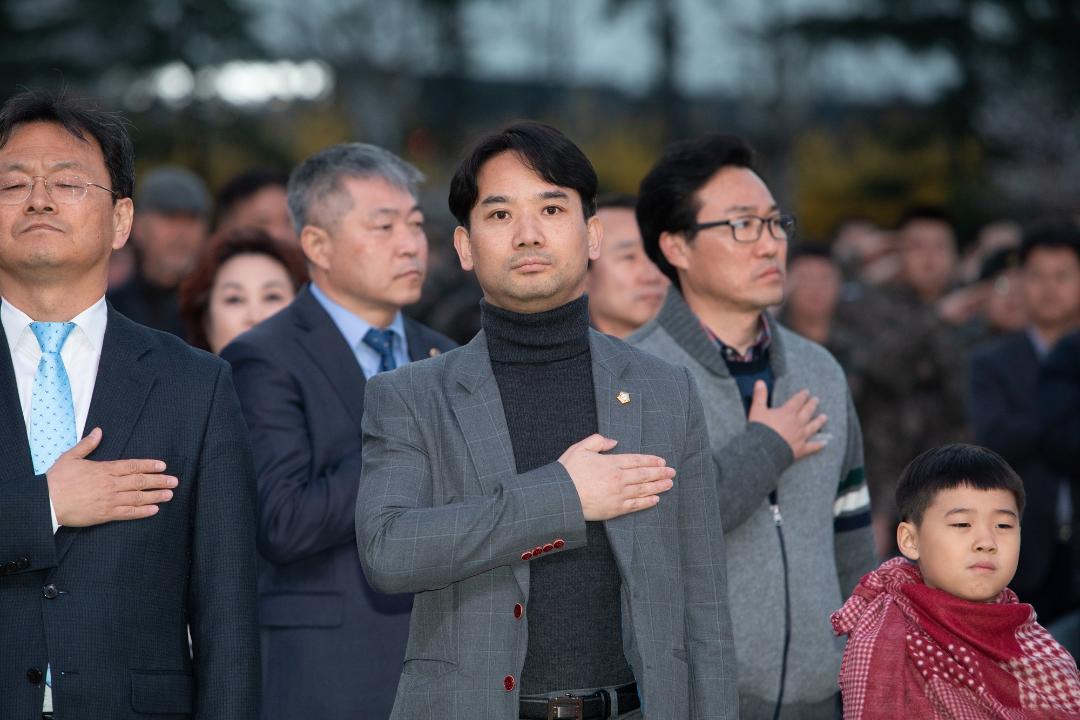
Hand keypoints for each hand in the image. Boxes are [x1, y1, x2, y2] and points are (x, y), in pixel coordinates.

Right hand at [46, 428, 177, 526]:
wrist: (46, 503)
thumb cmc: (56, 480)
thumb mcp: (70, 457)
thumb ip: (87, 445)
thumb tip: (98, 431)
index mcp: (104, 469)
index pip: (132, 465)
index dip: (149, 465)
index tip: (162, 466)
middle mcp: (110, 484)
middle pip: (139, 481)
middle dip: (159, 481)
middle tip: (174, 481)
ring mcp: (109, 500)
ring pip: (137, 497)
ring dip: (155, 495)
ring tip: (169, 494)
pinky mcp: (105, 515)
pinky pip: (128, 513)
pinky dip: (142, 512)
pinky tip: (154, 510)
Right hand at [558, 434, 674, 520]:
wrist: (560, 496)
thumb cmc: (568, 472)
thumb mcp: (580, 448)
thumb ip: (598, 441)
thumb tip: (614, 441)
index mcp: (611, 462)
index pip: (637, 460)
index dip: (651, 460)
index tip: (662, 461)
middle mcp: (618, 478)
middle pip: (644, 474)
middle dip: (660, 473)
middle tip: (672, 472)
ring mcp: (618, 494)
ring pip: (643, 489)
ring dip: (658, 486)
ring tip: (669, 483)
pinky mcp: (615, 509)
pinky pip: (636, 505)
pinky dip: (647, 502)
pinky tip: (656, 499)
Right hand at [748, 381, 826, 459]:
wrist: (765, 450)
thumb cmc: (760, 429)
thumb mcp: (757, 410)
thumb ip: (760, 396)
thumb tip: (760, 381)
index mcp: (787, 412)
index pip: (797, 401)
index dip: (802, 396)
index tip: (806, 392)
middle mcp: (797, 423)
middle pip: (807, 412)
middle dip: (812, 405)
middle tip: (816, 400)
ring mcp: (800, 436)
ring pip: (813, 427)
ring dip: (819, 421)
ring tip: (824, 417)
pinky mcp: (801, 449)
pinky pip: (812, 446)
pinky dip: (818, 445)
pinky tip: (824, 443)